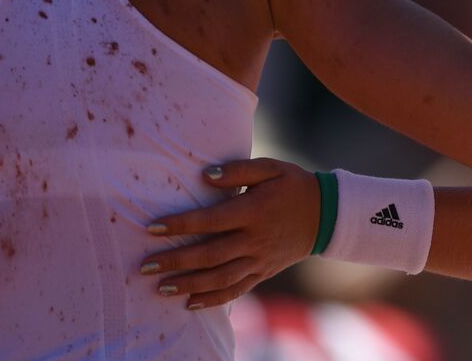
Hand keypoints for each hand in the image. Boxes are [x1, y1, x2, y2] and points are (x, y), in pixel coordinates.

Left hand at [140, 157, 318, 309]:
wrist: (326, 214)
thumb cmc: (293, 185)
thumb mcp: (271, 168)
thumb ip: (238, 170)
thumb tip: (204, 175)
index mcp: (253, 211)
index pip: (210, 221)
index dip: (180, 225)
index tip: (152, 228)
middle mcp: (254, 240)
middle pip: (210, 255)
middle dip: (175, 262)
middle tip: (145, 266)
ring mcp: (259, 260)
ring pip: (220, 278)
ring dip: (189, 285)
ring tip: (160, 288)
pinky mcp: (263, 272)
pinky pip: (236, 290)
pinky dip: (213, 300)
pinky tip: (190, 303)